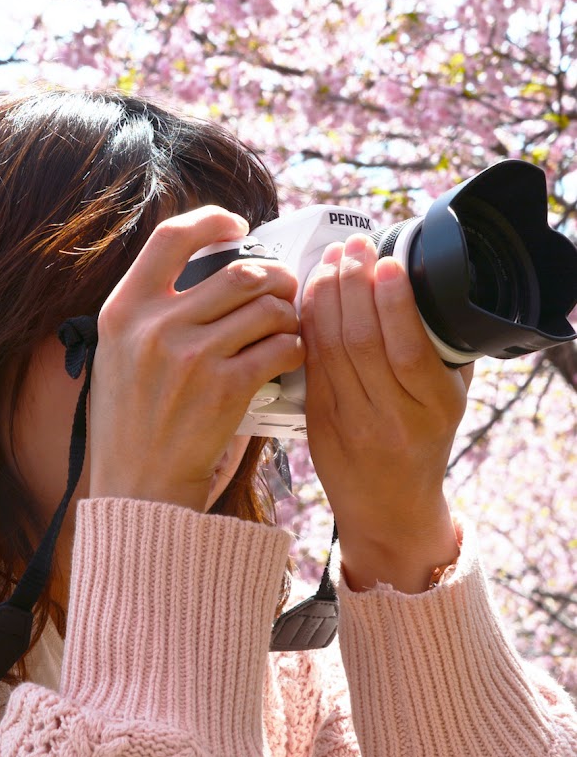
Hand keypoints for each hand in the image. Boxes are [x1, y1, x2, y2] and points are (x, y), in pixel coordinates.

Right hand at [89, 207, 304, 512]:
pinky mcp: (226, 389)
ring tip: (287, 324)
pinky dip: (294, 347)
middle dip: (274, 274)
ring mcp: (191, 356)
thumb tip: (203, 272)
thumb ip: (147, 312)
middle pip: (239, 270)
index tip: (237, 226)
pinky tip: (287, 356)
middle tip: (283, 286)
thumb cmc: (128, 423)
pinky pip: (280, 346)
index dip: (211, 220)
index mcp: (122, 310)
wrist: (138, 487)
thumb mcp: (114, 355)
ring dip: (288, 311)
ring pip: (267, 305)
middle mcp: (154, 326)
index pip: (171, 238)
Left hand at [301, 234, 472, 592]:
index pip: (408, 348)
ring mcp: (348, 420)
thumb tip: (427, 291)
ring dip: (325, 297)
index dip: (394, 302)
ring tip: (330, 261)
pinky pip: (309, 364)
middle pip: (362, 341)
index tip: (387, 262)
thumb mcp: (449, 404)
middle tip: (352, 248)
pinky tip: (308, 296)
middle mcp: (390, 416)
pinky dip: (307, 325)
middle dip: (353, 285)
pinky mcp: (316, 421)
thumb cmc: (422, 446)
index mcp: (432, 409)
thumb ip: (440, 355)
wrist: (387, 508)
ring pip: (329, 349)